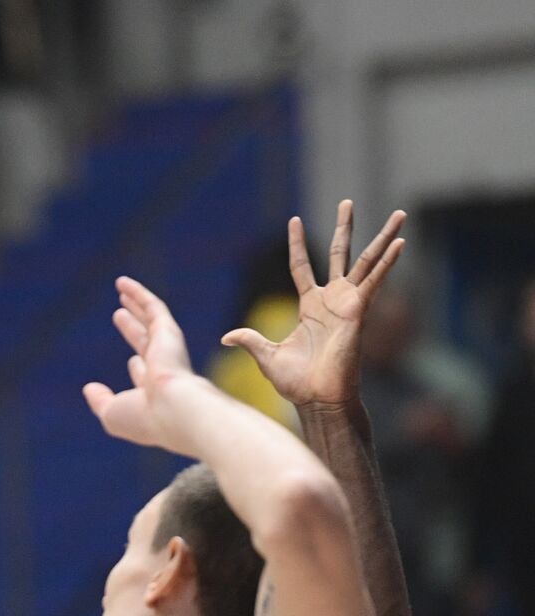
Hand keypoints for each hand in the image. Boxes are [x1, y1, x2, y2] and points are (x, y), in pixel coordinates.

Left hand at [83, 277, 204, 452]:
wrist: (176, 411)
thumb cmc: (145, 419)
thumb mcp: (113, 414)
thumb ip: (100, 401)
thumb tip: (88, 388)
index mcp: (156, 393)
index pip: (148, 376)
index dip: (139, 368)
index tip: (133, 362)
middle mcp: (165, 370)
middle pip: (147, 343)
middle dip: (135, 329)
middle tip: (120, 315)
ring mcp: (168, 349)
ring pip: (151, 320)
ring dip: (137, 304)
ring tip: (121, 289)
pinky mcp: (169, 332)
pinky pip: (152, 307)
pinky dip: (138, 293)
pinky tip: (122, 283)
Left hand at [221, 201, 405, 407]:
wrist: (317, 399)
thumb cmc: (297, 383)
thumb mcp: (266, 356)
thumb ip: (249, 340)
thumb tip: (226, 337)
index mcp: (310, 307)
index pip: (302, 266)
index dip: (298, 244)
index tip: (294, 221)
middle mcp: (332, 300)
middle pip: (339, 254)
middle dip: (344, 228)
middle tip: (348, 203)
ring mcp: (348, 304)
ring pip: (366, 263)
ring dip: (383, 238)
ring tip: (399, 214)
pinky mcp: (360, 312)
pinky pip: (375, 282)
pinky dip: (388, 263)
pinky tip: (401, 243)